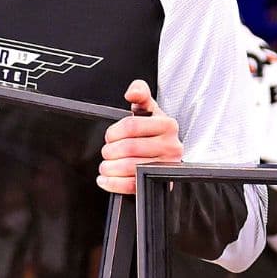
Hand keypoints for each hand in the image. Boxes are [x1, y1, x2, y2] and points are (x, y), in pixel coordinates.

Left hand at [97, 79, 181, 195]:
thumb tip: (132, 91)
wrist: (166, 155)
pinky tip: (106, 179)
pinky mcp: (159, 183)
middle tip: (107, 152)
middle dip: (110, 151)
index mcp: (168, 125)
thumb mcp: (149, 109)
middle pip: (130, 148)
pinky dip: (114, 183)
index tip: (110, 136)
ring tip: (105, 165)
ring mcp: (166, 166)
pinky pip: (133, 185)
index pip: (132, 126)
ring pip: (130, 167)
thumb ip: (140, 93)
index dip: (114, 132)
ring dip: (110, 167)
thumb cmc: (153, 132)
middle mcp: (171, 145)